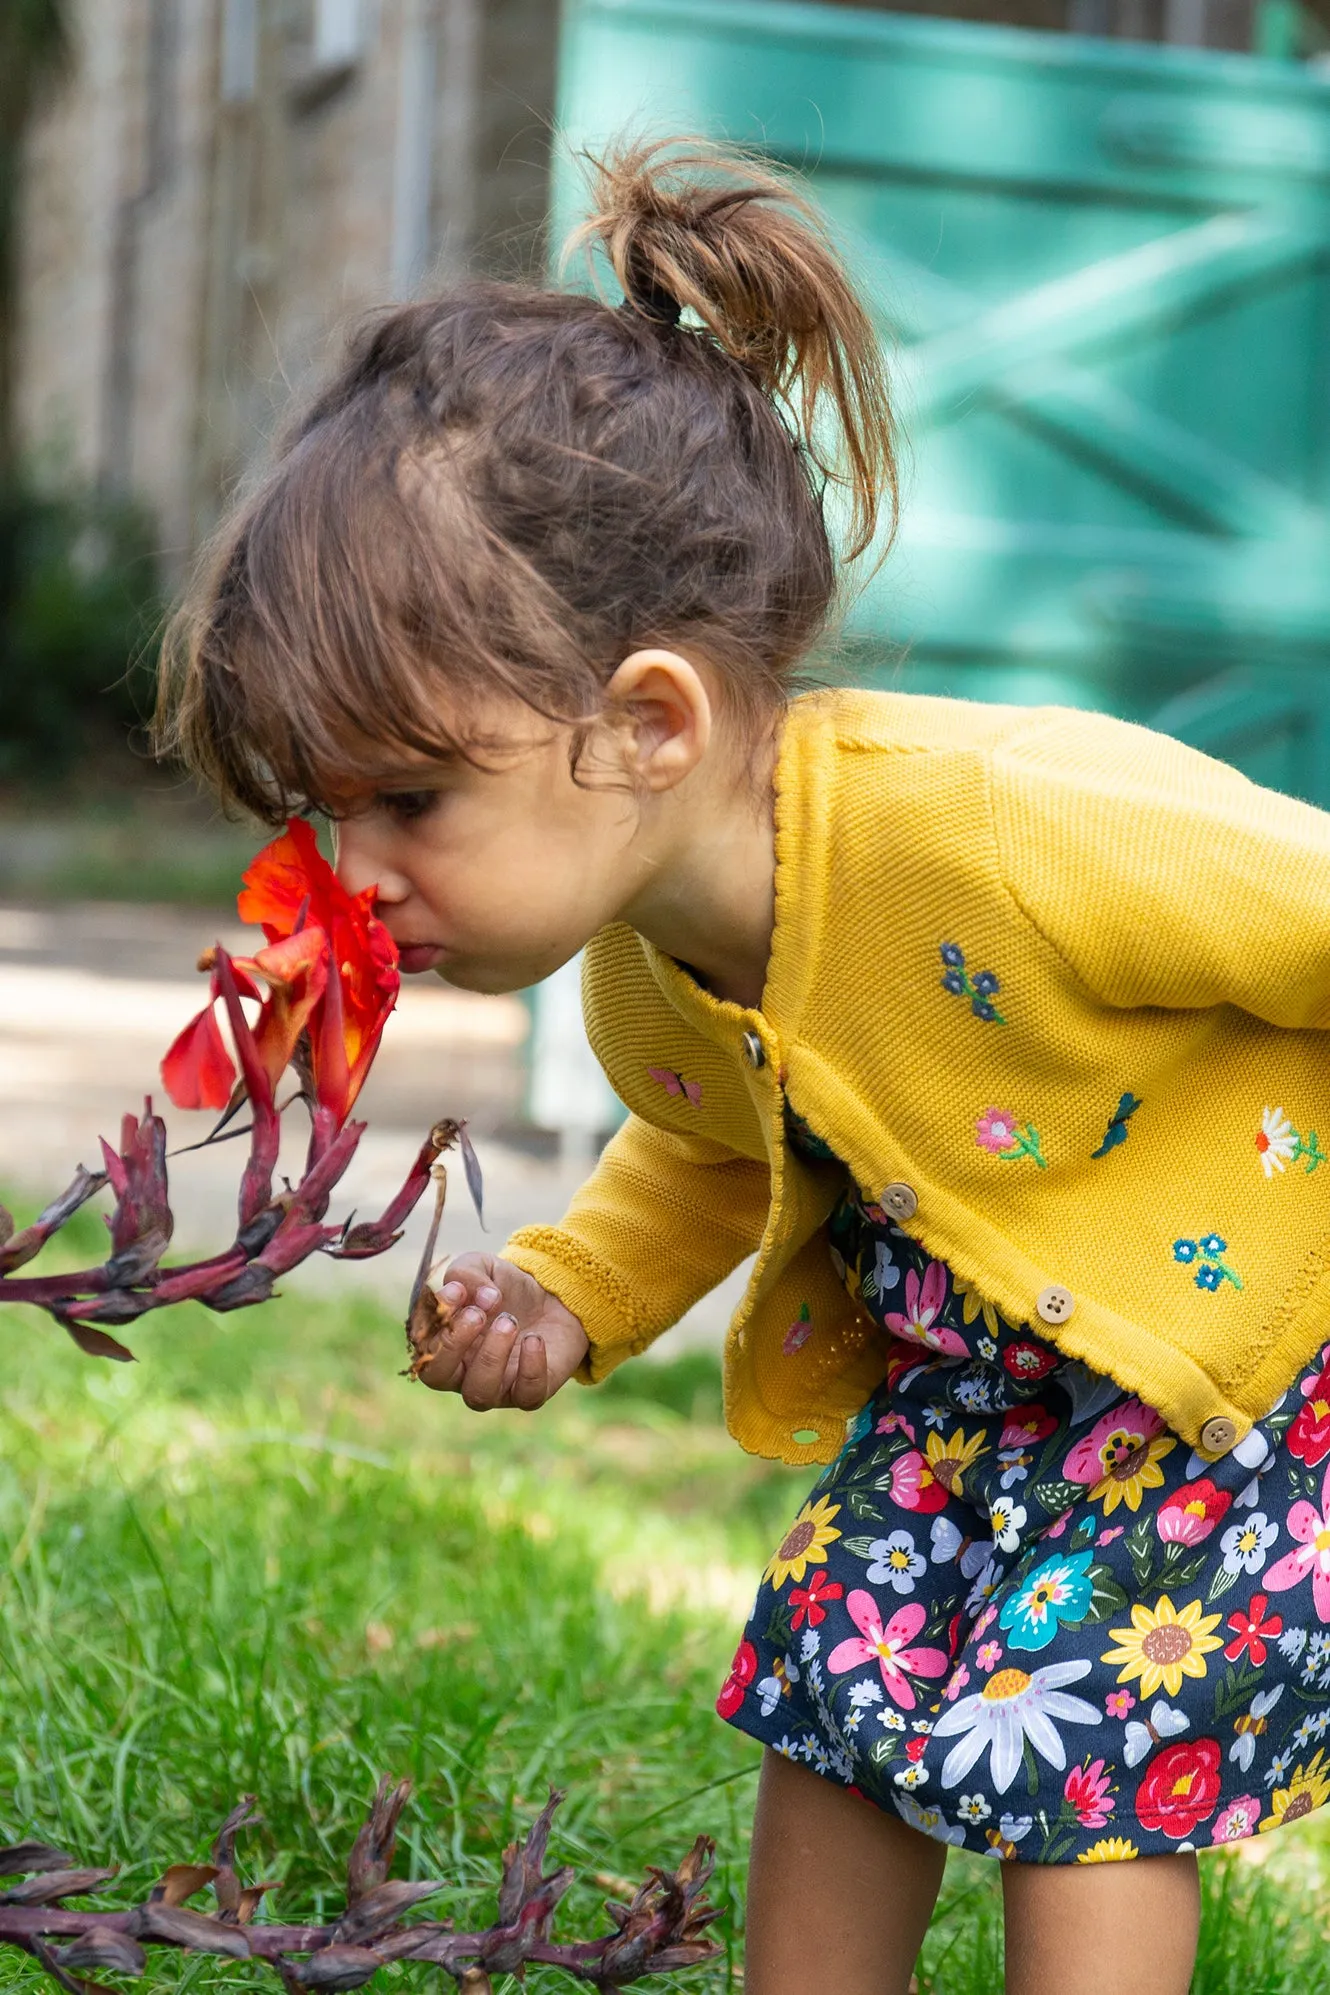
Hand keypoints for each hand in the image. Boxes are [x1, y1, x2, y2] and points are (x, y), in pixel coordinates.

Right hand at [416, 1252, 589, 1409]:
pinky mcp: (530, 1392)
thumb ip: (466, 1273)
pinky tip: (535, 1338)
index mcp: (442, 1343)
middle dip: (454, 1343)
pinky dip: (530, 1368)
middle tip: (478, 1313)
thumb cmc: (506, 1288)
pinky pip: (526, 1397)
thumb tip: (478, 1296)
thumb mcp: (482, 1268)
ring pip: (479, 1394)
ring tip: (509, 1321)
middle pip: (437, 1376)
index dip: (434, 1322)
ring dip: (491, 1356)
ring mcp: (495, 1387)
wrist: (553, 1297)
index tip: (458, 1290)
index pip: (422, 1345)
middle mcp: (462, 1371)